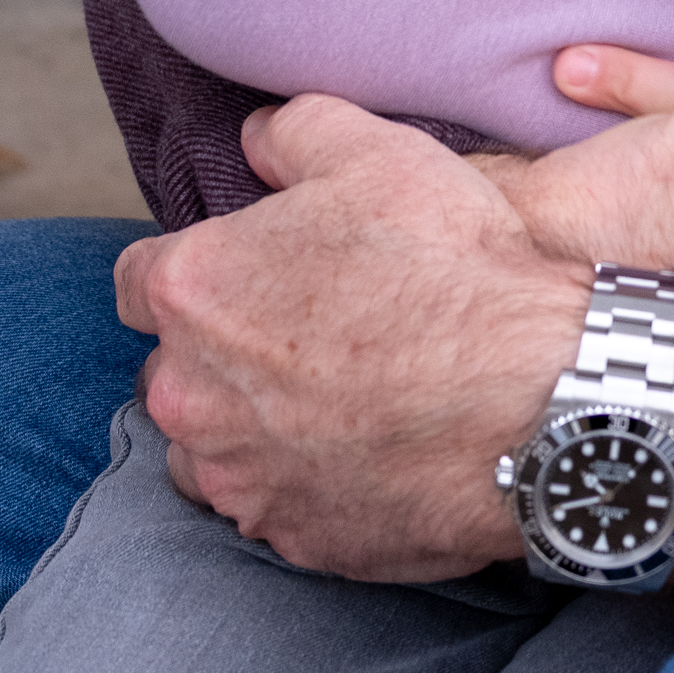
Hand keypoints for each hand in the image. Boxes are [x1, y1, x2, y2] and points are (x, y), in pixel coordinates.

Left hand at [112, 94, 584, 579]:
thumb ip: (292, 133)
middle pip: (171, 371)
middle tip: (303, 335)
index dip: (195, 270)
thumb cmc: (453, 267)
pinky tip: (364, 451)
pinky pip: (274, 508)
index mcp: (193, 291)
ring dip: (248, 429)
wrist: (536, 395)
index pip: (137, 282)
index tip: (247, 273)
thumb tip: (256, 138)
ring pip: (210, 452)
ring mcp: (240, 477)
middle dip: (219, 354)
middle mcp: (191, 394)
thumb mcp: (377, 152)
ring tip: (330, 401)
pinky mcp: (293, 539)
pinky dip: (304, 484)